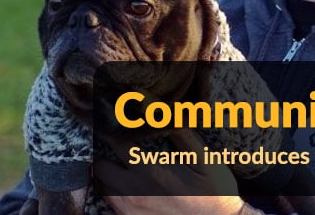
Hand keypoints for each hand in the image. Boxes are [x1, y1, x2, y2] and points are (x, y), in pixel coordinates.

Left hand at [94, 129, 243, 214]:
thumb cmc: (214, 190)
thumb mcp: (204, 158)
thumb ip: (182, 133)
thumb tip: (164, 110)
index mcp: (149, 171)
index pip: (116, 142)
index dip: (111, 127)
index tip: (110, 115)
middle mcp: (133, 192)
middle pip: (99, 166)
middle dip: (103, 151)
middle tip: (113, 139)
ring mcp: (131, 210)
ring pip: (101, 187)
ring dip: (105, 172)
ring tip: (117, 160)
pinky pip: (110, 204)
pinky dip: (111, 190)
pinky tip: (124, 182)